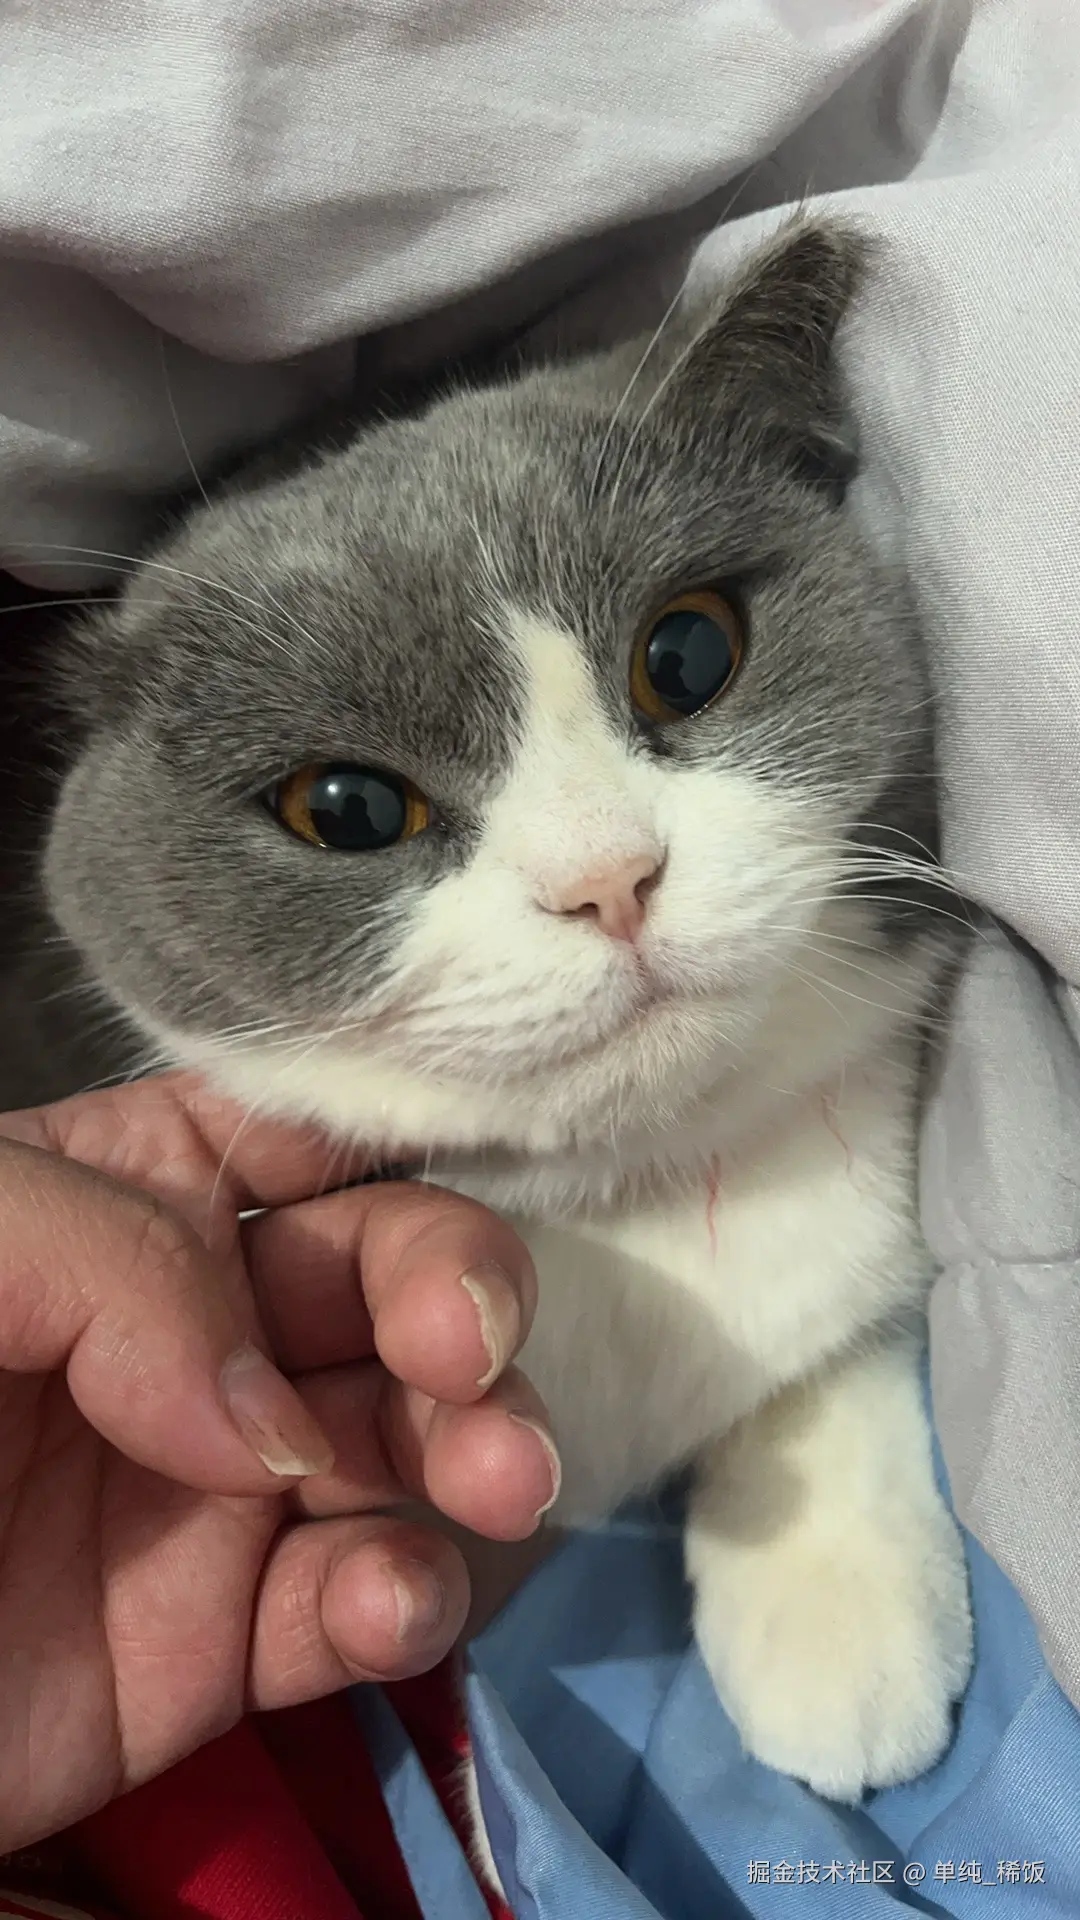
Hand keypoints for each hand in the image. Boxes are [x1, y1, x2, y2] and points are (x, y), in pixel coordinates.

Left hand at [0, 1071, 556, 1851]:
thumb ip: (116, 1263)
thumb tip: (275, 1424)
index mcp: (125, 1198)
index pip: (303, 1136)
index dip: (405, 1135)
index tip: (475, 1167)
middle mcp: (197, 1328)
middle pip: (391, 1275)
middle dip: (461, 1297)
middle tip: (464, 1356)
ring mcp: (220, 1487)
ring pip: (410, 1437)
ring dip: (479, 1448)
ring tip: (491, 1482)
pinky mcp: (220, 1641)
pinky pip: (355, 1602)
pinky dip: (402, 1600)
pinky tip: (379, 1607)